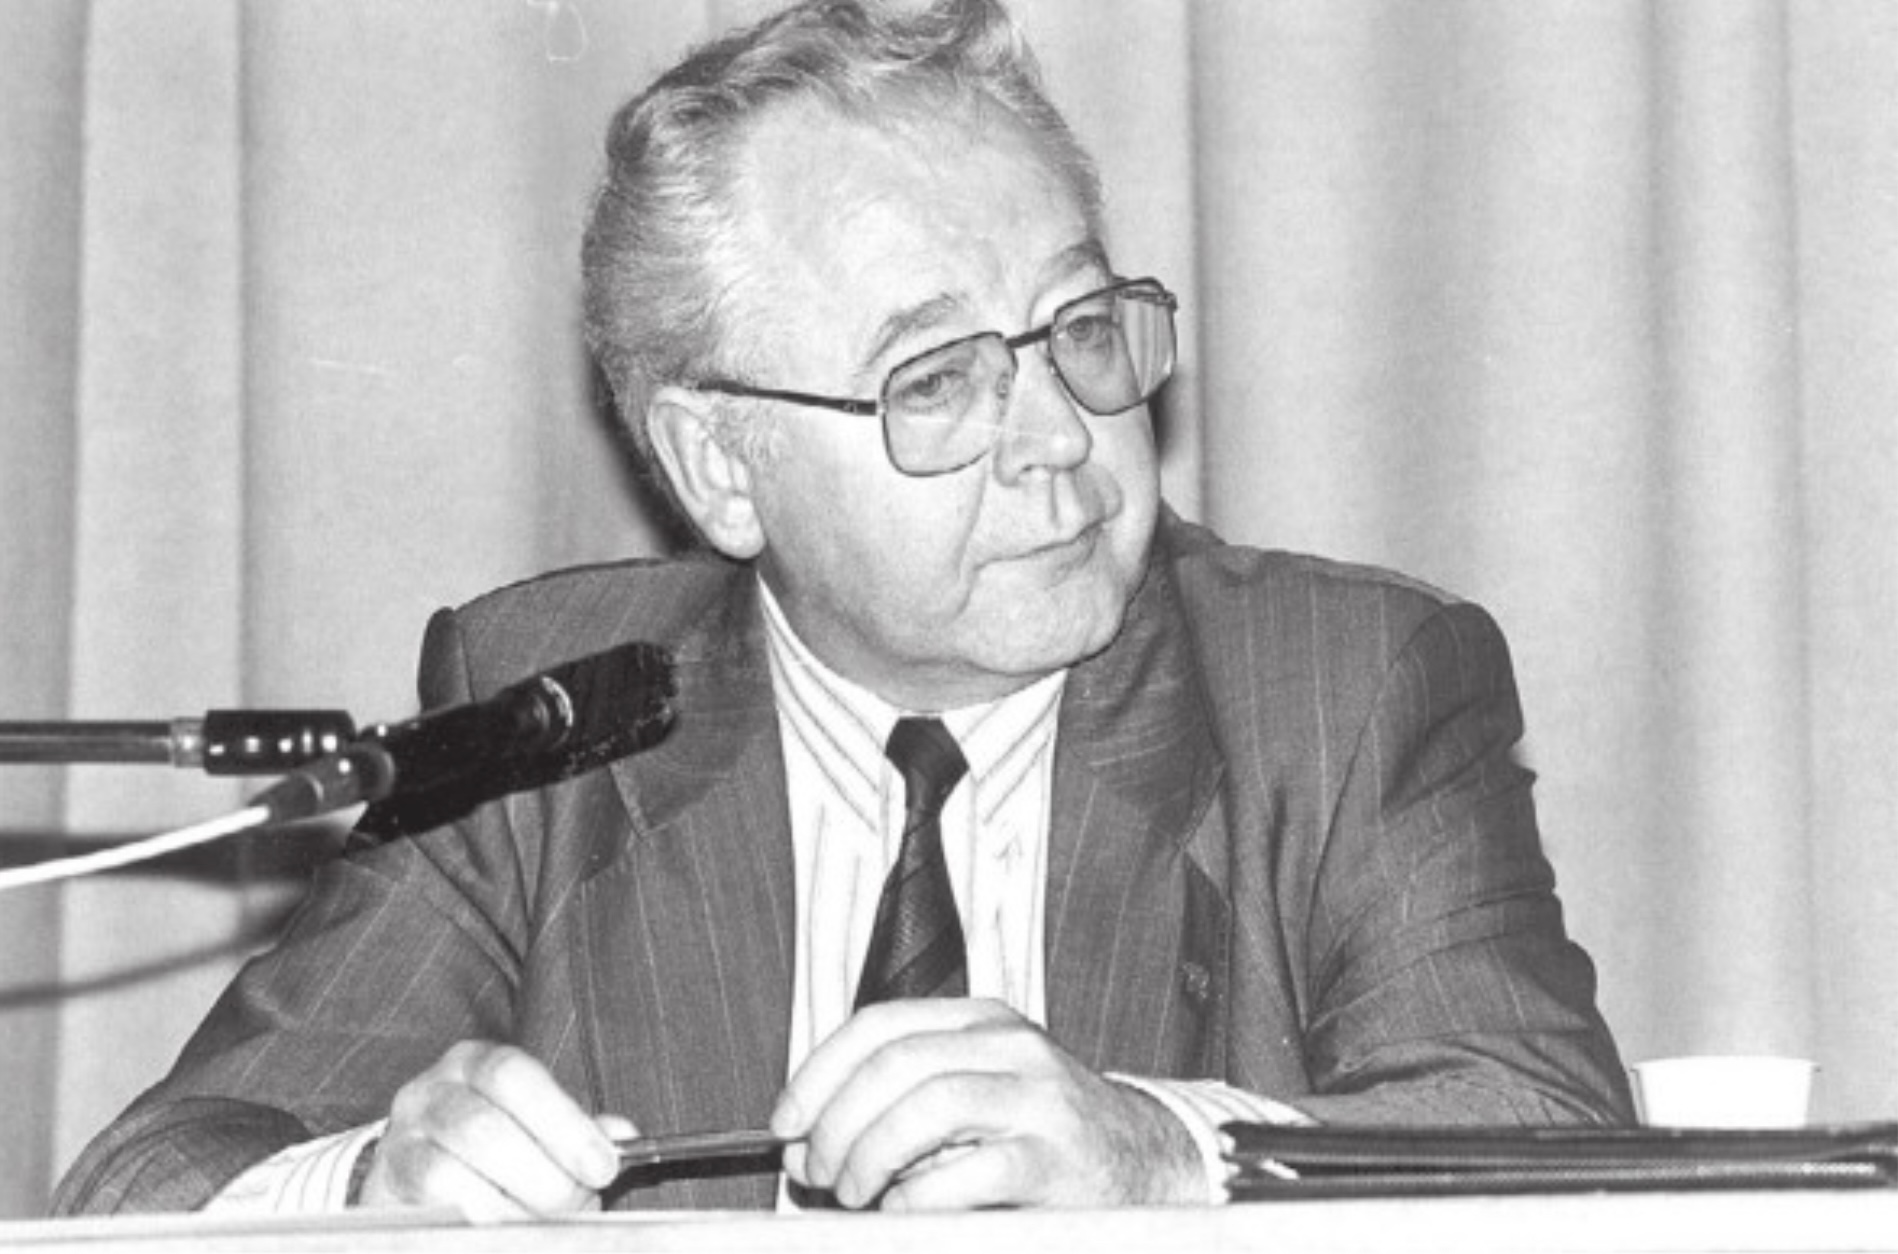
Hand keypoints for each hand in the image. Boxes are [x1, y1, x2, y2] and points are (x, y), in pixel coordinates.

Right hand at [357, 1040, 631, 1221]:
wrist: (416, 1177)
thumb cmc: (493, 1146)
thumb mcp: (538, 1126)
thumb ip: (578, 1129)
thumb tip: (621, 1136)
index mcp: (473, 1063)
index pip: (513, 1075)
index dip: (562, 1122)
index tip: (602, 1167)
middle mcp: (428, 1091)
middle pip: (483, 1129)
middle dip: (542, 1178)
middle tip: (576, 1205)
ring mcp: (400, 1140)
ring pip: (449, 1175)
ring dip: (507, 1209)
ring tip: (542, 1222)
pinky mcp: (384, 1188)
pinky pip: (430, 1211)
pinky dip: (477, 1222)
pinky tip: (504, 1230)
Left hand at [769, 999, 1202, 1209]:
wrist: (1148, 1166)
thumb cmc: (1045, 1137)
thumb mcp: (979, 1093)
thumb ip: (906, 1099)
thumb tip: (811, 1138)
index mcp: (982, 1022)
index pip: (880, 1024)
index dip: (819, 1072)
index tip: (785, 1121)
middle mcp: (1011, 1047)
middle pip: (894, 1063)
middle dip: (834, 1121)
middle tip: (813, 1170)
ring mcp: (1037, 1100)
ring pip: (925, 1106)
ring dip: (867, 1156)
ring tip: (852, 1193)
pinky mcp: (1052, 1162)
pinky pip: (965, 1173)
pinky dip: (915, 1197)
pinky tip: (902, 1211)